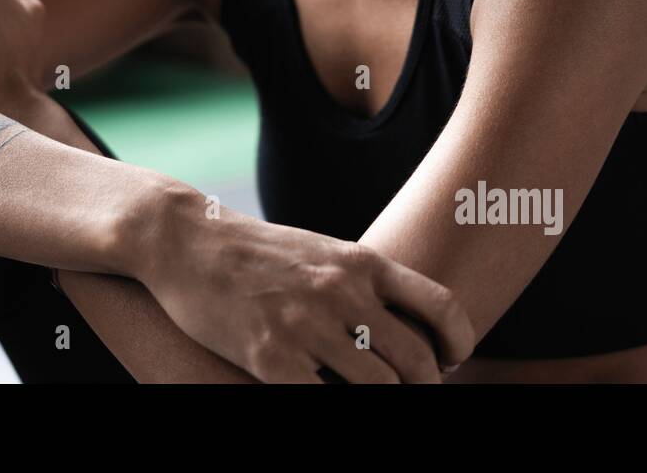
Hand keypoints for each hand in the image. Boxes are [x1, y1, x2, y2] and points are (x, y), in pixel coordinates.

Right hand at [138, 205, 474, 382]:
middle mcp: (341, 292)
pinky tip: (325, 395)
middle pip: (417, 361)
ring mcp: (307, 327)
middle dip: (426, 387)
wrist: (186, 241)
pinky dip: (335, 406)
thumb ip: (361, 282)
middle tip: (416, 392)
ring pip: (379, 389)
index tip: (452, 359)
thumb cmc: (256, 251)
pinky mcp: (271, 359)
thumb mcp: (320, 250)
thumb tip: (402, 324)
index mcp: (360, 262)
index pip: (441, 306)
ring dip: (385, 402)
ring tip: (373, 397)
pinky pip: (326, 402)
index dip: (459, 342)